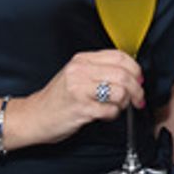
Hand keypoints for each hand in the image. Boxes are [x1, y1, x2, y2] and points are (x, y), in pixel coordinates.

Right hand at [19, 49, 145, 145]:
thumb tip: (131, 74)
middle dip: (137, 89)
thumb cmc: (58, 98)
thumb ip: (100, 70)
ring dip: (125, 103)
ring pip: (120, 91)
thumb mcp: (76, 75)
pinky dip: (113, 115)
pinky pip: (110, 110)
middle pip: (123, 74)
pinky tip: (105, 115)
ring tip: (117, 107)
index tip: (139, 79)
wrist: (34, 116)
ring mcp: (80, 89)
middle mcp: (80, 71)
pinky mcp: (81, 108)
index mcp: (82, 60)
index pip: (119, 56)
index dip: (135, 69)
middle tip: (138, 98)